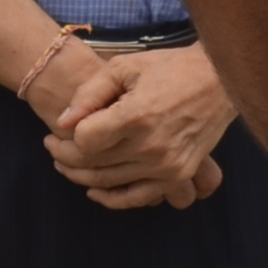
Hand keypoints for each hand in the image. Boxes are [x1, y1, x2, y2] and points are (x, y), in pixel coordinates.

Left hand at [42, 44, 239, 210]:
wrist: (216, 80)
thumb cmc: (168, 68)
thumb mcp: (123, 68)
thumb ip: (89, 94)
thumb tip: (63, 122)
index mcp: (136, 116)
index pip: (84, 141)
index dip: (66, 137)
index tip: (58, 130)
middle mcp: (151, 146)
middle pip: (94, 163)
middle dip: (65, 157)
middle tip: (51, 146)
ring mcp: (167, 165)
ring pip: (111, 182)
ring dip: (81, 177)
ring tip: (64, 164)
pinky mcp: (178, 175)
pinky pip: (139, 197)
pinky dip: (113, 199)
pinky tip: (94, 191)